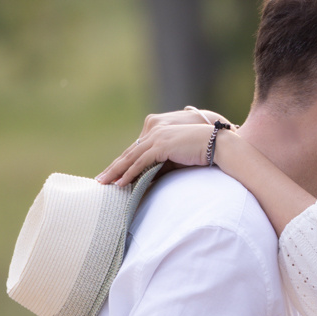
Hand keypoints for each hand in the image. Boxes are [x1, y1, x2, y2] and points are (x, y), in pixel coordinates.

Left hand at [98, 116, 230, 185]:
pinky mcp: (161, 146)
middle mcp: (153, 131)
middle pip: (128, 153)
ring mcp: (156, 138)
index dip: (121, 163)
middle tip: (100, 180)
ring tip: (104, 183)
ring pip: (130, 158)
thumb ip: (159, 167)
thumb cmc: (198, 153)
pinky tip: (121, 183)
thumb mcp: (174, 160)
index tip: (111, 174)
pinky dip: (129, 173)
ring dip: (116, 172)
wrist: (216, 145)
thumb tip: (146, 181)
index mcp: (156, 132)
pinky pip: (141, 162)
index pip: (134, 150)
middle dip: (113, 168)